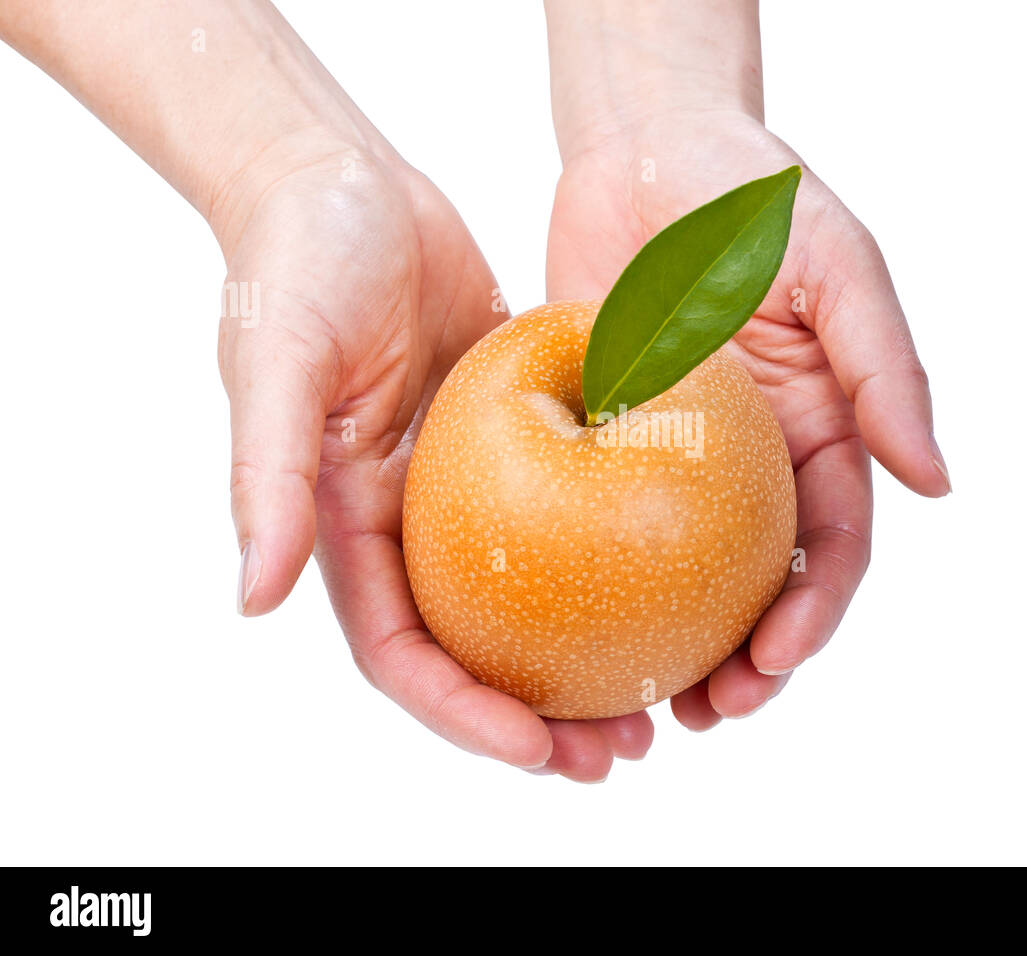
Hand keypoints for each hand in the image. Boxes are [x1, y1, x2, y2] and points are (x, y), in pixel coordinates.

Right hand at [217, 146, 652, 780]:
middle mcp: (412, 523)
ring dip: (590, 658)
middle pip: (480, 650)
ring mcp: (470, 486)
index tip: (539, 753)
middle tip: (617, 756)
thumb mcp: (278, 364)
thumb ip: (268, 475)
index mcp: (348, 528)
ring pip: (537, 597)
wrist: (348, 182)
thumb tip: (254, 600)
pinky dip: (618, 556)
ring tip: (662, 703)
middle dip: (539, 719)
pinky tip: (680, 578)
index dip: (463, 716)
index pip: (404, 653)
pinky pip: (575, 511)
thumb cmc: (297, 263)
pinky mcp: (518, 437)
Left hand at [546, 108, 949, 729]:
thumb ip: (885, 368)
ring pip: (677, 579)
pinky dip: (589, 585)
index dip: (814, 612)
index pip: (831, 546)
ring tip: (646, 707)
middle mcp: (747, 461)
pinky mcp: (599, 441)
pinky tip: (563, 630)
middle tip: (711, 712)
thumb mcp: (836, 266)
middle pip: (756, 585)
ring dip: (672, 648)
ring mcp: (671, 459)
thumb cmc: (751, 194)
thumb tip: (938, 482)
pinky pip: (592, 525)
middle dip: (748, 662)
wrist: (641, 146)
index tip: (776, 658)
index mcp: (816, 431)